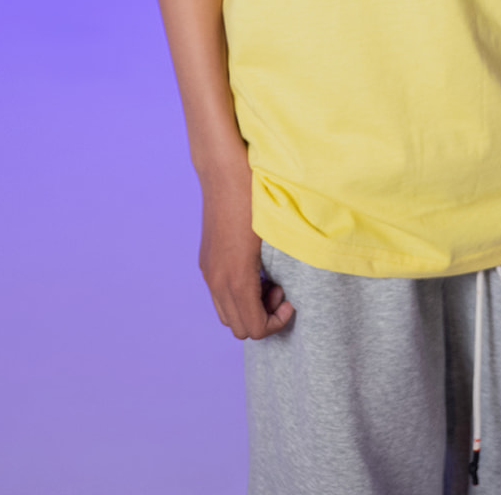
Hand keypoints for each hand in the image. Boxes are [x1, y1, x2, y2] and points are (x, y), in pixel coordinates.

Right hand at [198, 152, 294, 339]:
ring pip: (226, 313)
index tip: (290, 298)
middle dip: (263, 316)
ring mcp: (209, 271)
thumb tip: (294, 288)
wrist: (223, 171)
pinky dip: (238, 294)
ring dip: (249, 306)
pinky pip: (219, 295)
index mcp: (236, 278)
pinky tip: (254, 269)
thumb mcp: (274, 234)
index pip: (254, 328)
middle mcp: (217, 280)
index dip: (276, 321)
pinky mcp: (206, 261)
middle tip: (280, 289)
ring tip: (269, 280)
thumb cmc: (254, 197)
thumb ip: (282, 267)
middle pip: (239, 328)